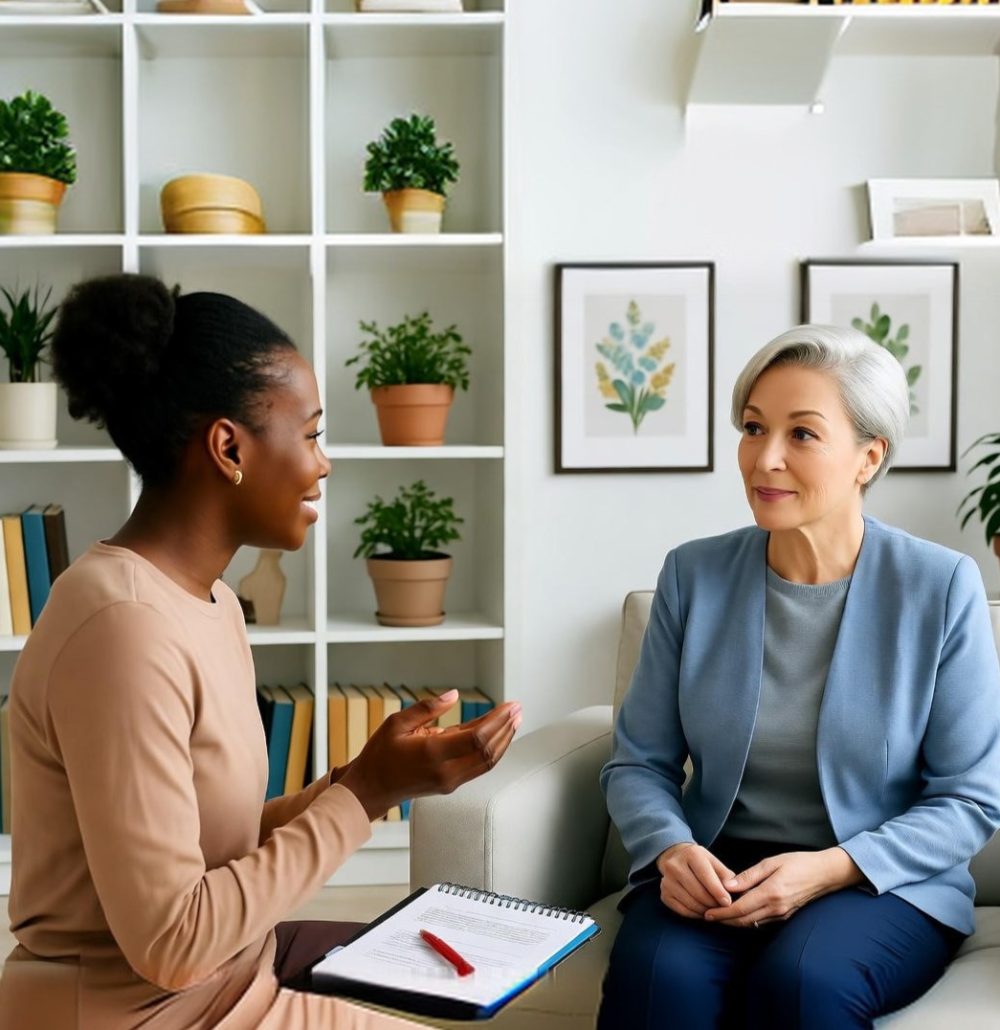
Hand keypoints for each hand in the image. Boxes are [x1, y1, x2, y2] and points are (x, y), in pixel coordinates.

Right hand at [338, 690, 521, 819]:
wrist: (371, 790)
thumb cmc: (380, 755)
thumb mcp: (396, 723)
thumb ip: (427, 708)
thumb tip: (454, 695)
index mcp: (432, 754)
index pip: (477, 738)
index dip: (497, 721)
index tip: (509, 706)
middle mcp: (446, 772)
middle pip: (488, 751)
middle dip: (506, 728)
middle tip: (517, 708)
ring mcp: (450, 782)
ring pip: (488, 762)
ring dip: (504, 740)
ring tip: (514, 720)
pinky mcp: (451, 785)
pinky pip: (480, 768)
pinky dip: (493, 751)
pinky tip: (499, 736)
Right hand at [655, 842, 735, 918]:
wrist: (675, 857)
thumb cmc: (700, 862)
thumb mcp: (713, 861)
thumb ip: (725, 875)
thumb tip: (735, 891)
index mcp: (691, 854)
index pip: (705, 876)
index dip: (718, 891)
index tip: (728, 903)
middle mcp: (675, 865)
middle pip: (698, 892)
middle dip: (713, 903)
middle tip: (722, 909)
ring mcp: (667, 880)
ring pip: (690, 903)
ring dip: (705, 911)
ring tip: (714, 910)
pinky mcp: (663, 893)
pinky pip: (681, 910)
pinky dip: (694, 914)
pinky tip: (702, 912)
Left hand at [703, 847, 863, 927]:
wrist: (825, 874)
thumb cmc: (798, 863)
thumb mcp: (771, 863)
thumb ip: (749, 876)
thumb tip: (728, 885)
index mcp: (771, 894)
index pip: (740, 909)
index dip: (722, 914)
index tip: (707, 914)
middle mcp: (776, 909)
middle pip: (744, 921)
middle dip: (724, 921)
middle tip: (707, 917)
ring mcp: (781, 915)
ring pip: (752, 924)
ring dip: (735, 922)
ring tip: (718, 916)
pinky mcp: (785, 916)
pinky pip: (762, 922)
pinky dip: (747, 920)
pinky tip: (738, 914)